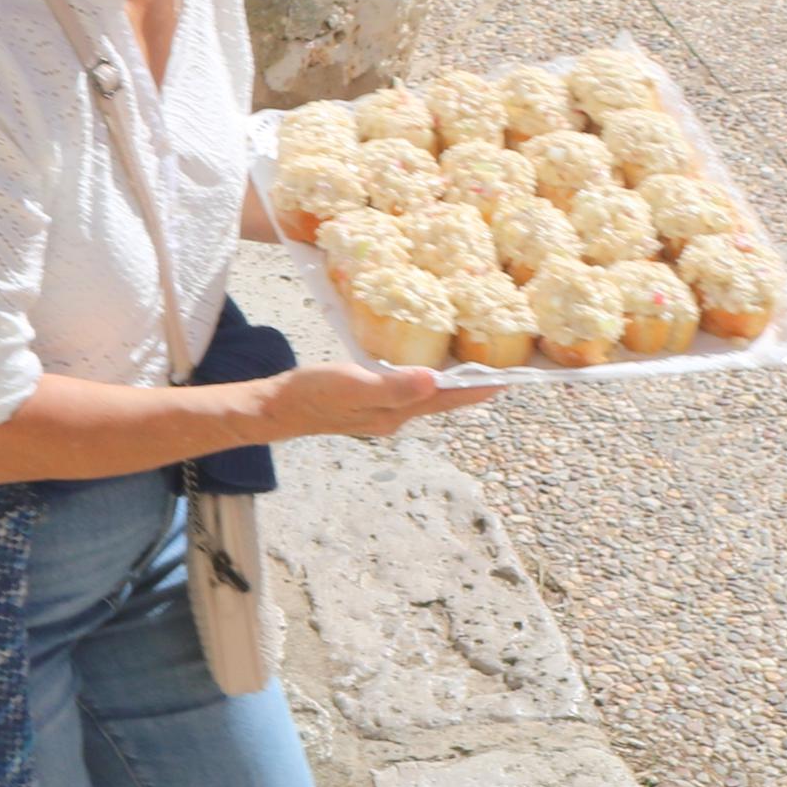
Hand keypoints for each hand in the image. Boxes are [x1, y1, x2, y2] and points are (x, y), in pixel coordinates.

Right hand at [260, 360, 503, 440]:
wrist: (278, 408)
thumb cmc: (313, 393)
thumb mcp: (352, 385)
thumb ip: (393, 386)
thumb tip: (435, 380)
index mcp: (396, 412)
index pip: (445, 400)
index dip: (475, 390)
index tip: (508, 381)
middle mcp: (394, 416)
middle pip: (440, 402)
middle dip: (468, 389)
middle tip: (497, 372)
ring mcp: (380, 411)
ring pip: (424, 398)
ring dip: (448, 385)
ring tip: (469, 370)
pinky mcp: (367, 401)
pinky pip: (406, 392)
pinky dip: (423, 381)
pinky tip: (421, 370)